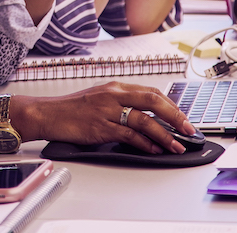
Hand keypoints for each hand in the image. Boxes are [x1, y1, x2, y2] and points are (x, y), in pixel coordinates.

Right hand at [20, 82, 195, 154]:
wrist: (47, 113)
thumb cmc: (72, 109)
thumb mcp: (99, 99)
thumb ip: (121, 104)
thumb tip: (146, 117)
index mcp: (115, 86)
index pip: (151, 92)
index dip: (171, 105)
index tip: (183, 118)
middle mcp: (113, 95)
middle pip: (153, 101)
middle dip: (175, 116)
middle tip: (189, 130)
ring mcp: (107, 110)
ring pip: (144, 120)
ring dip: (164, 134)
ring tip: (177, 145)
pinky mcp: (100, 127)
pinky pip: (129, 135)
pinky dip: (145, 143)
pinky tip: (154, 149)